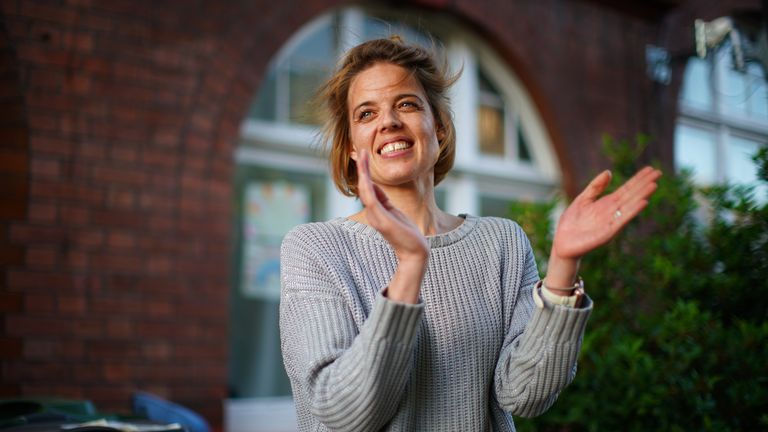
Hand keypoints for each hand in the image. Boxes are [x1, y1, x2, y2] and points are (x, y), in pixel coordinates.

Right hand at [356, 149, 427, 302]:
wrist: (415, 252)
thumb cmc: (407, 234)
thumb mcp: (395, 211)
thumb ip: (384, 200)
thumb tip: (375, 186)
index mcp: (376, 210)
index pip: (367, 188)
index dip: (365, 172)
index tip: (363, 157)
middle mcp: (372, 212)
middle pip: (363, 186)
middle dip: (361, 168)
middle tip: (358, 151)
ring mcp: (374, 216)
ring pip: (364, 189)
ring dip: (363, 171)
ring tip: (362, 155)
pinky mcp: (380, 218)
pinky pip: (370, 197)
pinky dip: (366, 183)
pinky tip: (365, 171)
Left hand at [552, 166, 661, 260]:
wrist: (562, 243)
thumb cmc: (571, 223)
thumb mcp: (582, 200)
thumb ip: (595, 187)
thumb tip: (608, 172)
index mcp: (606, 203)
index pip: (626, 189)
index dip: (638, 179)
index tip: (651, 169)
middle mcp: (612, 212)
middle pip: (631, 195)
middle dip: (644, 184)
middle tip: (659, 172)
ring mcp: (611, 222)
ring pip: (629, 206)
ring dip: (642, 196)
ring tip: (654, 185)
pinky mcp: (607, 233)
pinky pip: (622, 220)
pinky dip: (632, 211)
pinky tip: (643, 202)